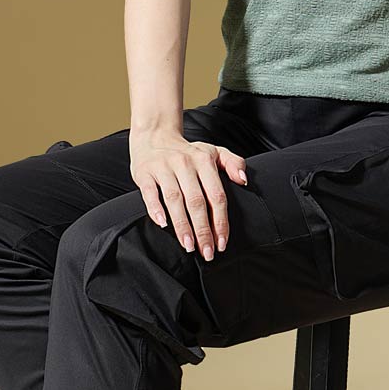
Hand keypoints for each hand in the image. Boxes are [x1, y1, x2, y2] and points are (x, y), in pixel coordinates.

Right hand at [129, 130, 247, 259]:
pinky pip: (150, 193)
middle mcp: (185, 163)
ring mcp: (164, 167)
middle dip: (203, 230)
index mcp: (204, 161)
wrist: (154, 136)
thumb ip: (233, 162)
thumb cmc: (188, 152)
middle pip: (197, 202)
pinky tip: (162, 224)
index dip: (220, 221)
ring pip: (175, 200)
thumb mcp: (214, 152)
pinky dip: (155, 208)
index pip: (216, 195)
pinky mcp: (145, 172)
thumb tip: (243, 179)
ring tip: (189, 246)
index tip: (222, 243)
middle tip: (207, 252)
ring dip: (183, 225)